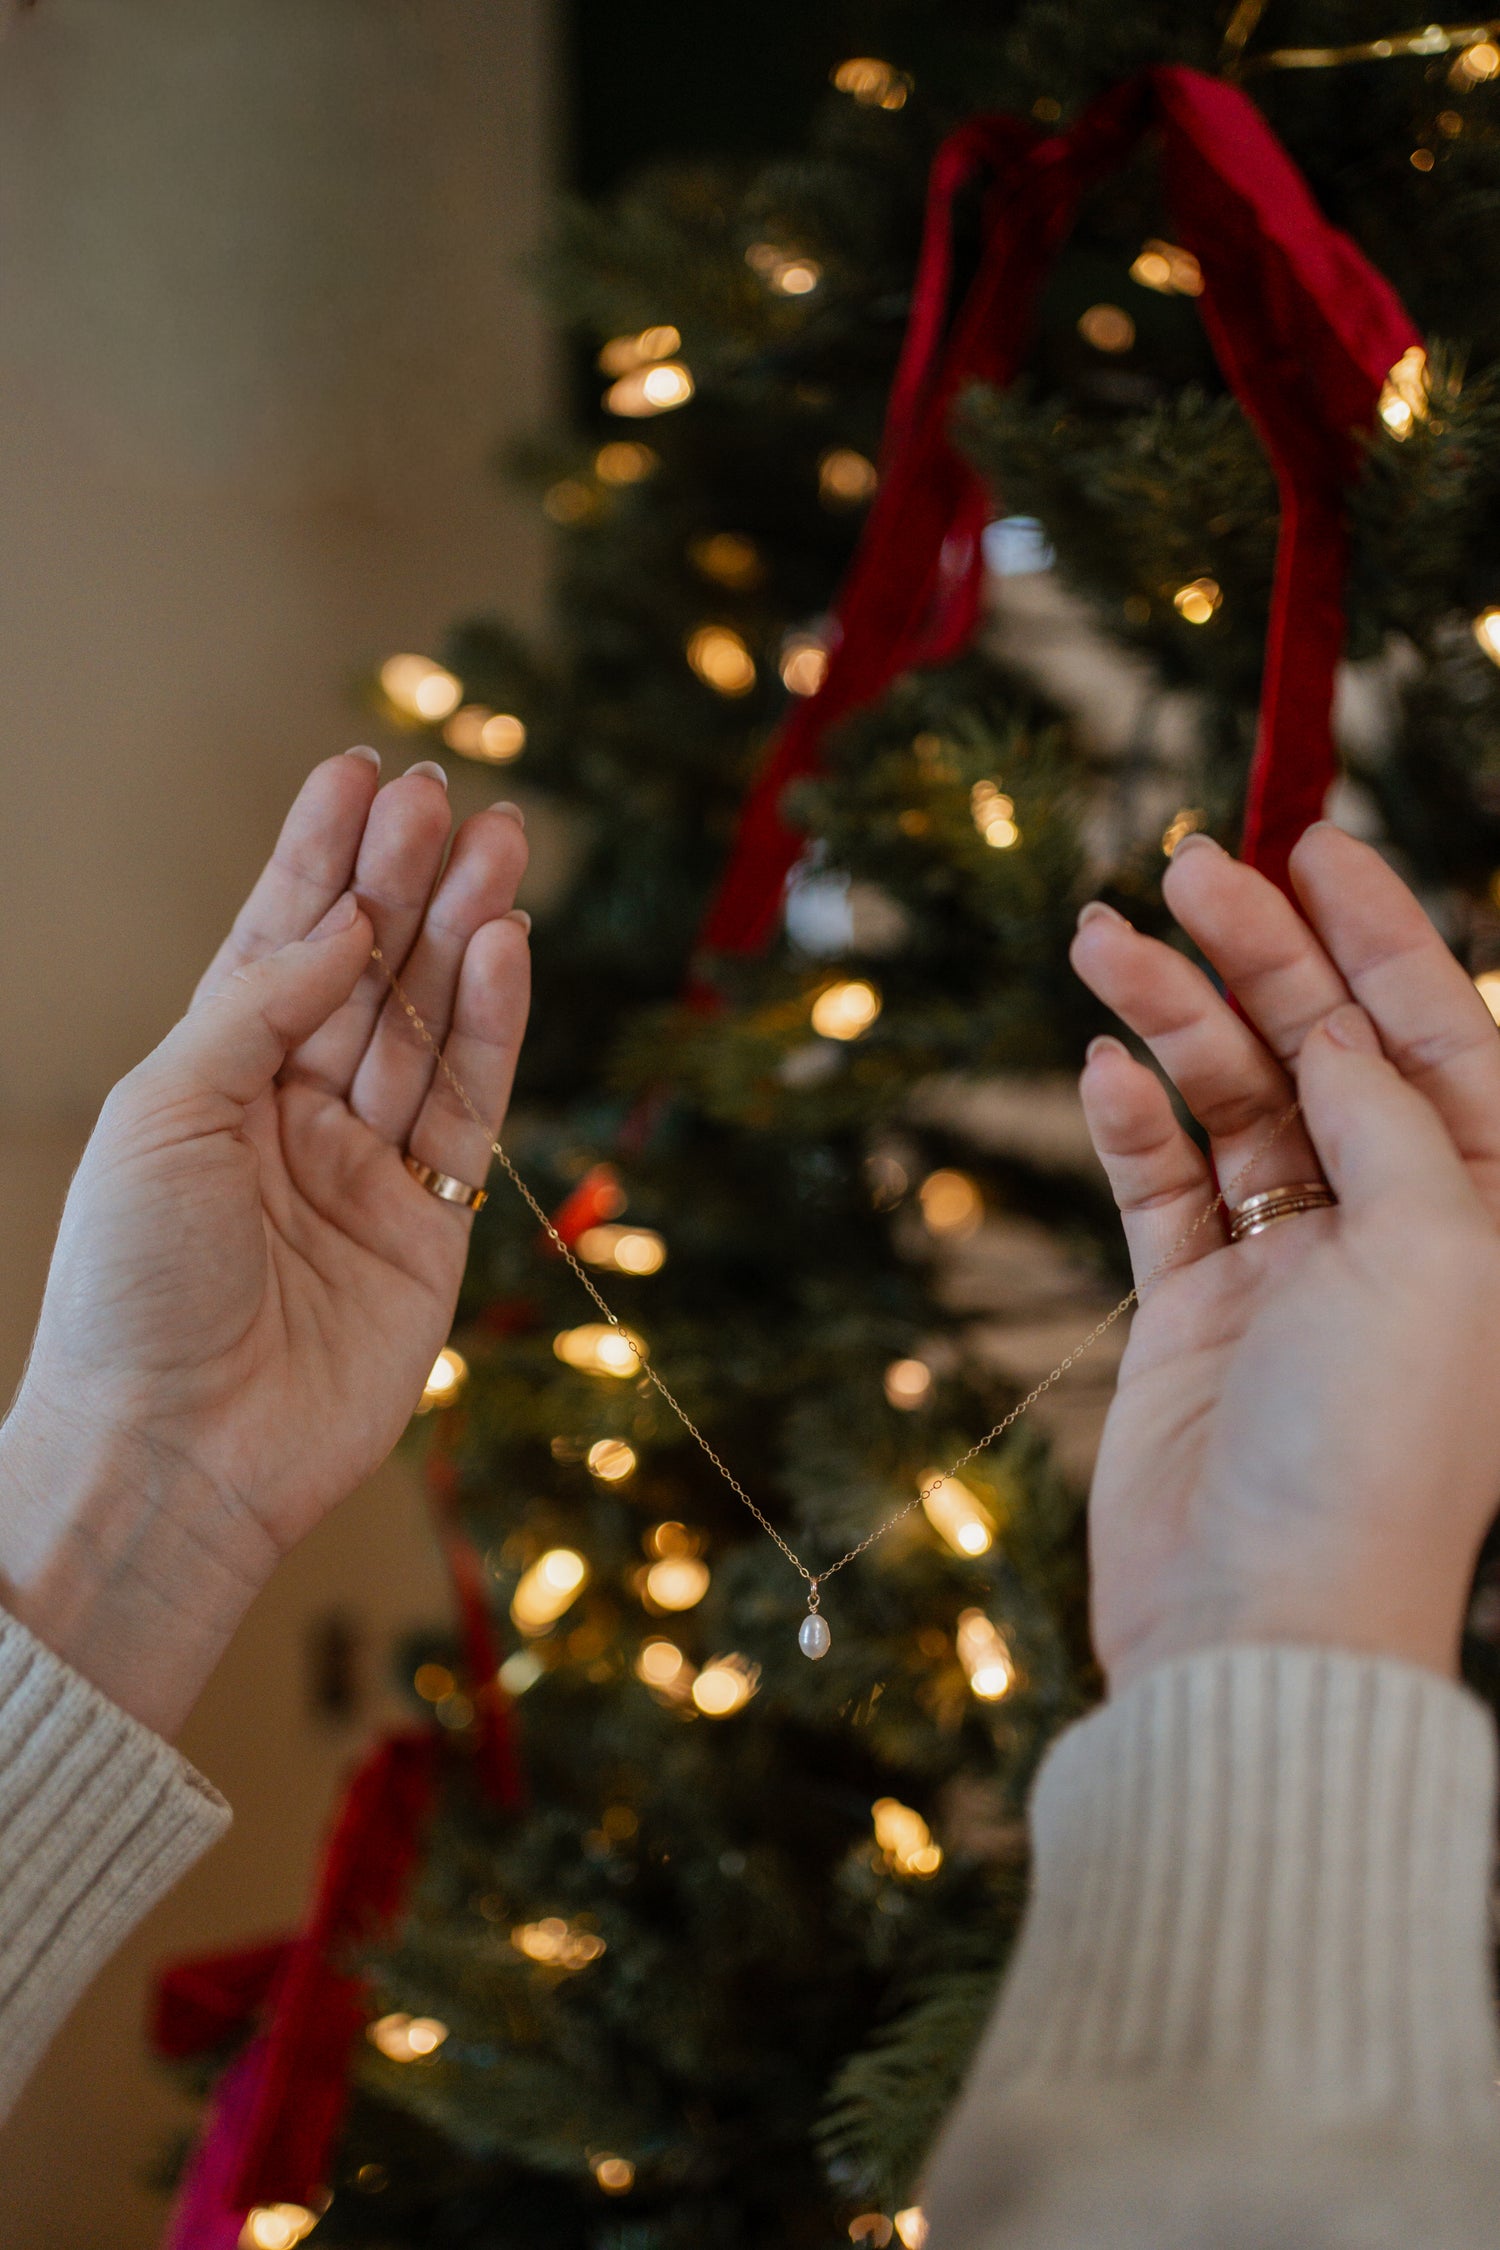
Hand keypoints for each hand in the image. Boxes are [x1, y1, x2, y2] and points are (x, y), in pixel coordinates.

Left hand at [0, 751, 529, 1734]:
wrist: (174, 1454)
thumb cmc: (134, 1288)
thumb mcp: (165, 1116)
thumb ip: (258, 1009)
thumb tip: (344, 927)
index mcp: (212, 1079)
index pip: (277, 944)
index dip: (318, 857)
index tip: (359, 770)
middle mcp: (294, 1114)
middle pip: (366, 974)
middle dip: (403, 881)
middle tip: (445, 796)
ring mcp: (368, 1170)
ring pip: (427, 1028)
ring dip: (461, 935)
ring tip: (497, 845)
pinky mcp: (433, 1231)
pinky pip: (469, 1110)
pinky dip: (491, 1028)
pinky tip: (503, 948)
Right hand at [1071, 823, 1499, 1689]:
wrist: (1257, 1622)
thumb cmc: (1377, 1450)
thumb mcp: (1434, 1253)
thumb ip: (1386, 1119)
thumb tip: (1330, 1029)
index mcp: (1490, 1216)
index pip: (1439, 1037)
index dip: (1378, 934)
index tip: (1310, 845)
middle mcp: (1400, 1230)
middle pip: (1326, 1053)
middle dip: (1258, 956)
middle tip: (1180, 864)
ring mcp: (1292, 1269)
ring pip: (1234, 1105)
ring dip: (1173, 1020)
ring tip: (1102, 940)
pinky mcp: (1195, 1312)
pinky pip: (1164, 1188)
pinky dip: (1134, 1123)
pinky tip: (1101, 1066)